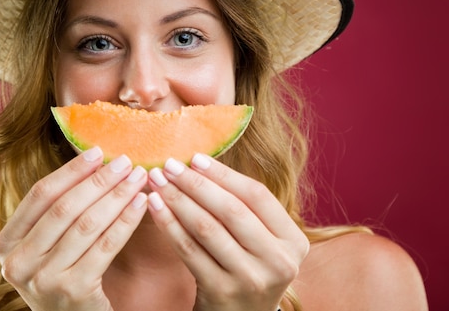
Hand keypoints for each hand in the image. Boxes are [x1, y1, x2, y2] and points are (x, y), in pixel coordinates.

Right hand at [0, 148, 147, 310]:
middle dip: (99, 181)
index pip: (40, 196)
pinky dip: (126, 221)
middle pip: (64, 208)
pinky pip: (106, 246)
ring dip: (117, 196)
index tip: (98, 151)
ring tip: (138, 178)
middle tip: (125, 162)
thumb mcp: (45, 248)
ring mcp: (44, 280)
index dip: (71, 171)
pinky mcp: (75, 291)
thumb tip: (93, 163)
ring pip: (87, 224)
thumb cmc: (63, 278)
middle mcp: (18, 263)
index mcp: (6, 245)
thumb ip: (56, 213)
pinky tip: (141, 204)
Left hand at [147, 154, 308, 310]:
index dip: (223, 174)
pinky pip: (188, 249)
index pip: (257, 196)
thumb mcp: (262, 241)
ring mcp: (250, 279)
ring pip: (207, 228)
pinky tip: (154, 206)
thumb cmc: (248, 266)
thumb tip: (199, 162)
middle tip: (169, 165)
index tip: (195, 157)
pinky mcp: (221, 291)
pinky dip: (168, 224)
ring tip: (156, 180)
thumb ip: (245, 208)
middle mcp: (278, 261)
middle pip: (231, 210)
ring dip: (177, 199)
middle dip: (195, 183)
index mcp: (293, 241)